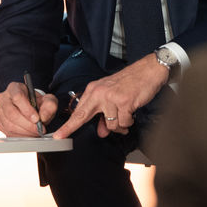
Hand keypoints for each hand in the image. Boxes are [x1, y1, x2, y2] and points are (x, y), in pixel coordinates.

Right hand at [0, 81, 58, 136]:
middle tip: (39, 129)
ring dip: (24, 132)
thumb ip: (49, 106)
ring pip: (9, 124)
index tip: (37, 119)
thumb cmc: (38, 102)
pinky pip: (8, 132)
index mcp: (14, 88)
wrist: (31, 108)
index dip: (27, 110)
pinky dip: (20, 136)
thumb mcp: (48, 100)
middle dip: (27, 124)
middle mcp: (3, 98)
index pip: (17, 97)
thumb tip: (43, 118)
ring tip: (36, 132)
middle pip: (11, 113)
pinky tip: (29, 134)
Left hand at [51, 54, 169, 139]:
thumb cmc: (130, 82)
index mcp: (94, 90)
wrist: (148, 70)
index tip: (58, 135)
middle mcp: (99, 93)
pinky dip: (128, 121)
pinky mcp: (124, 102)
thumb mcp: (113, 96)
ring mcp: (111, 97)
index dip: (68, 125)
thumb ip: (104, 115)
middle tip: (69, 135)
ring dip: (119, 125)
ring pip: (110, 124)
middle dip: (75, 127)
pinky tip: (131, 114)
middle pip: (84, 116)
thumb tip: (102, 132)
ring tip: (125, 117)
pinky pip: (123, 122)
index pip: (78, 111)